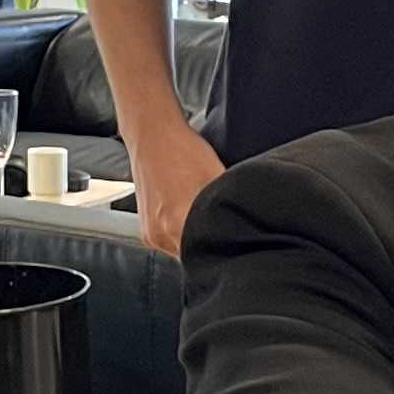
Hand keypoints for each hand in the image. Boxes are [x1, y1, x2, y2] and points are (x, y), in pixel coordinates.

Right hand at [127, 119, 227, 257]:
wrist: (153, 135)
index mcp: (177, 224)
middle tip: (221, 229)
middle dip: (209, 246)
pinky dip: (180, 234)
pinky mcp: (146, 230)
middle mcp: (160, 234)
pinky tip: (186, 214)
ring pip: (181, 251)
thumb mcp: (216, 177)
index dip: (223, 252)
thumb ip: (228, 208)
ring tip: (201, 218)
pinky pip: (169, 242)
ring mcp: (150, 234)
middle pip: (193, 258)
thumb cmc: (183, 151)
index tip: (233, 245)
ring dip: (193, 240)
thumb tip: (247, 224)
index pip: (207, 258)